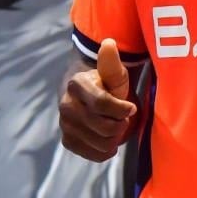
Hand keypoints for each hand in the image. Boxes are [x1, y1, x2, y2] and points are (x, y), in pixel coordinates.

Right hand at [59, 39, 137, 161]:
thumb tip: (109, 43)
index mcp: (77, 85)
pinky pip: (92, 154)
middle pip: (103, 126)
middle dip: (120, 124)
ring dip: (115, 138)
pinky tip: (108, 140)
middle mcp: (66, 105)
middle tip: (123, 119)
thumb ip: (111, 62)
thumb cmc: (106, 84)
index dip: (122, 109)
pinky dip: (105, 150)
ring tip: (116, 128)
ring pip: (100, 142)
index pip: (102, 103)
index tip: (132, 108)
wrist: (88, 97)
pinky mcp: (67, 140)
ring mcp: (65, 124)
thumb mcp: (114, 73)